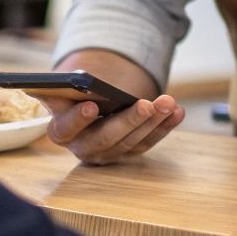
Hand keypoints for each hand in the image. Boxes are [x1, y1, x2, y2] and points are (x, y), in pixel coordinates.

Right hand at [42, 50, 183, 164]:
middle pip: (105, 138)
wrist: (88, 104)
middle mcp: (83, 147)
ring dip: (153, 121)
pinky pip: (149, 141)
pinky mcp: (129, 152)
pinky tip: (177, 112)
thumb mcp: (63, 89)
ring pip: (132, 141)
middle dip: (128, 120)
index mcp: (61, 131)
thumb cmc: (74, 94)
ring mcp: (108, 153)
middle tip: (146, 104)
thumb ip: (60, 88)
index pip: (65, 129)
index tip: (91, 105)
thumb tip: (59, 82)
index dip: (78, 119)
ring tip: (168, 102)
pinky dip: (165, 126)